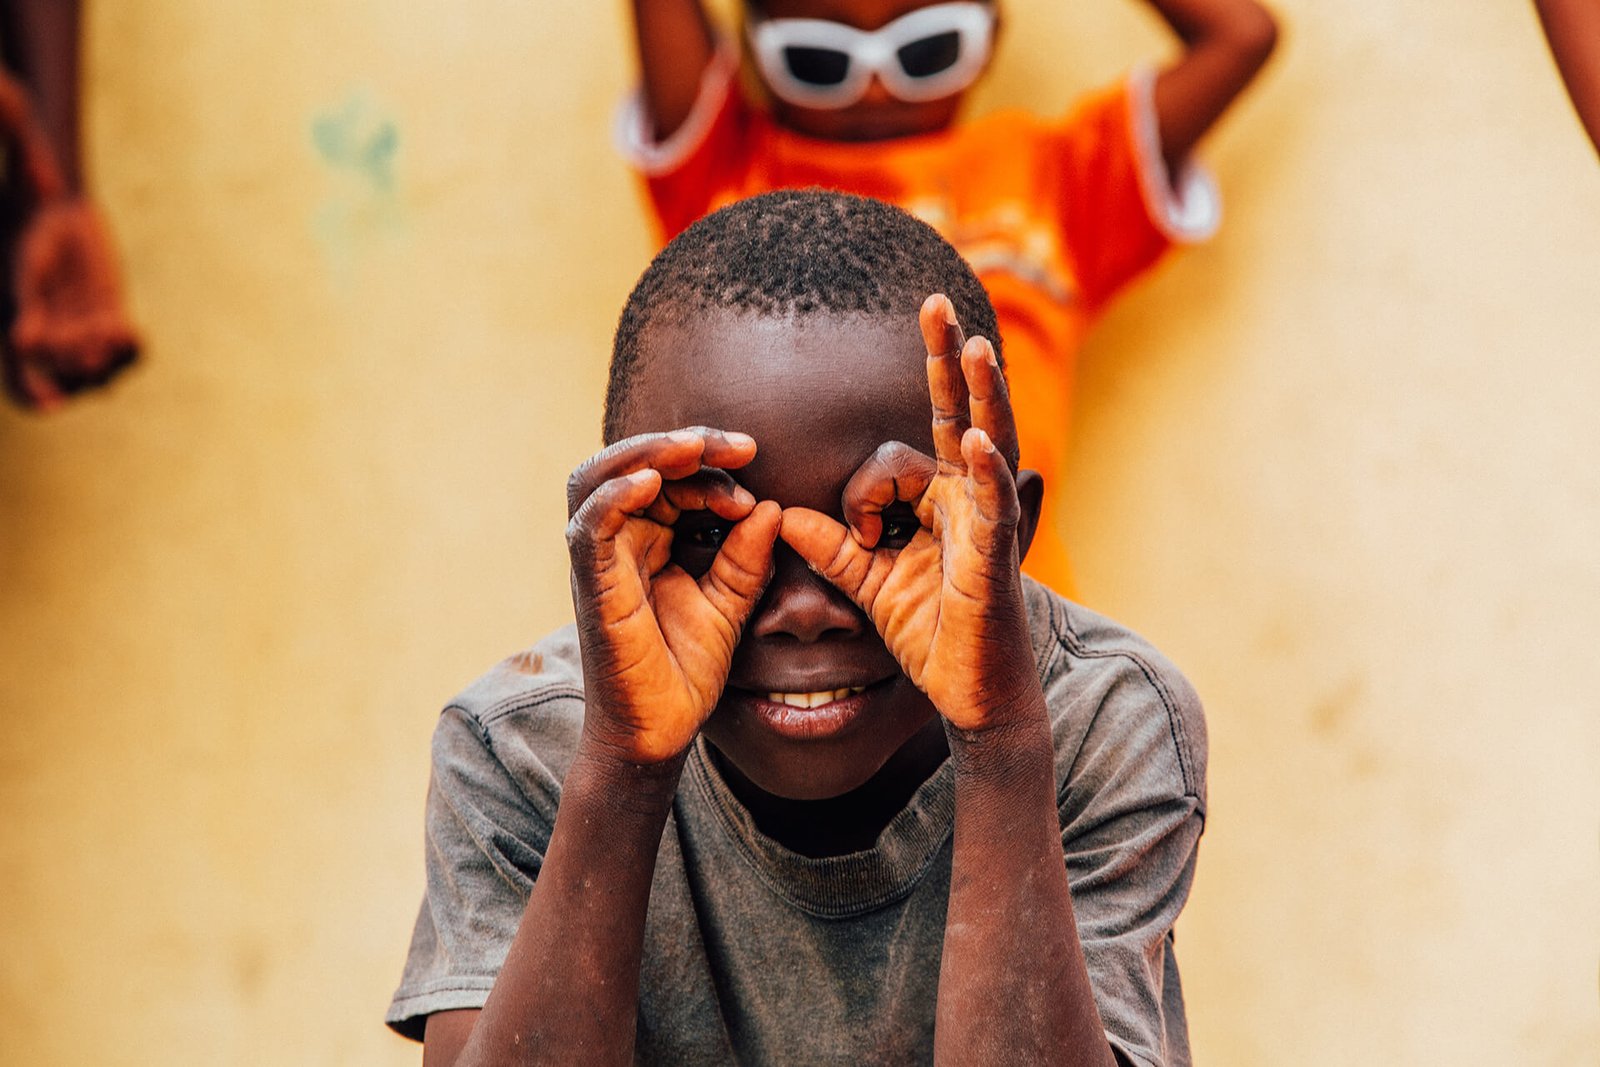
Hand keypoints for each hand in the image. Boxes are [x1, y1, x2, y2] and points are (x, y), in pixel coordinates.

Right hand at [4, 198, 137, 410]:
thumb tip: (21, 344)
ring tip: (114, 340)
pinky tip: (134, 335)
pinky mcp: (111, 320)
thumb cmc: (33, 234)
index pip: (24, 385)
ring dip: (109, 365)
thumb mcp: (28, 268)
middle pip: (68, 379)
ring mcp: (84, 334)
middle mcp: (52, 341)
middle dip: (78, 372)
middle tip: (90, 356)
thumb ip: (25, 304)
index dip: (35, 399)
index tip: (54, 404)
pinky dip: (132, 352)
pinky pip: (127, 351)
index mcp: (19, 335)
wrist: (60, 211)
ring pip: (101, 371)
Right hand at [566, 427, 780, 762]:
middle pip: (636, 464)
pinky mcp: (591, 584)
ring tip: (693, 447)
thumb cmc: (685, 668)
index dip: (713, 466)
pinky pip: (588, 526)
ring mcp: (600, 560)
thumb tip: (770, 507)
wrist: (660, 731)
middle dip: (686, 446)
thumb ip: (747, 558)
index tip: (756, 472)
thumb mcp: (730, 603)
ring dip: (647, 455)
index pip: (673, 478)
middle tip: (740, 446)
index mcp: (651, 538)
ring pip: (601, 479)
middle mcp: (620, 540)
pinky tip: (650, 483)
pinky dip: (614, 496)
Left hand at [780, 295, 1039, 732]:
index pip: (919, 437)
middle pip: (964, 415)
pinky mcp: (995, 561)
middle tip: (937, 301)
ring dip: (983, 397)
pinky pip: (992, 509)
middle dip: (951, 359)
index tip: (900, 393)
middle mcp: (971, 501)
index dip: (905, 419)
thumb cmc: (934, 635)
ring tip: (974, 348)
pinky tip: (979, 441)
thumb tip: (782, 513)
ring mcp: (988, 526)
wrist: (971, 695)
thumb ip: (831, 547)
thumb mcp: (869, 584)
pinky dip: (987, 475)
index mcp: (943, 501)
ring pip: (991, 447)